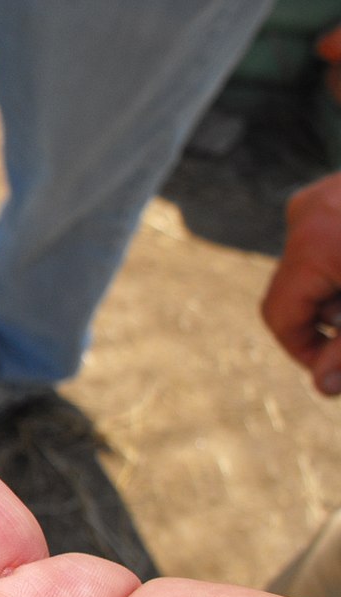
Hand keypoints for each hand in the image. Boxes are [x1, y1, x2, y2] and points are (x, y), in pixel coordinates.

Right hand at [262, 171, 340, 394]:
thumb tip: (323, 387)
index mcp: (313, 244)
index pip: (280, 314)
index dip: (304, 349)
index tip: (334, 367)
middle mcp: (307, 214)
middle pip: (299, 288)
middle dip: (335, 315)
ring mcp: (321, 195)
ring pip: (315, 264)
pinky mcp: (336, 190)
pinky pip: (328, 238)